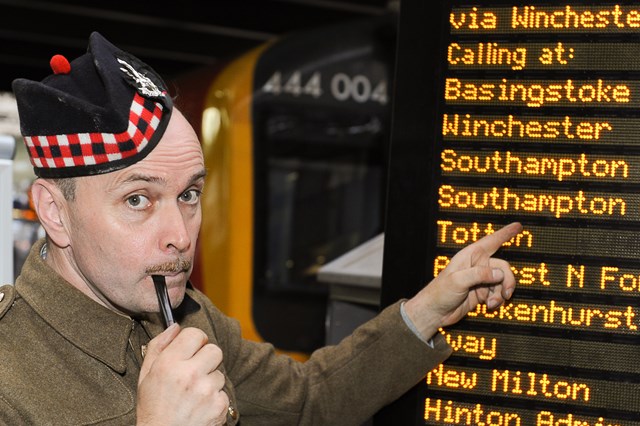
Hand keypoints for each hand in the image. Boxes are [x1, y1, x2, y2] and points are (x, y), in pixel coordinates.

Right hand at [136, 324, 228, 425]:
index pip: (196, 334)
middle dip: (206, 358)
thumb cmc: (153, 407)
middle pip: (214, 350)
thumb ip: (159, 346)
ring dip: (210, 381)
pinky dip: (214, 399)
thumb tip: (175, 326)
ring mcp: (207, 391)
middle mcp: (190, 375)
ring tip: (193, 394)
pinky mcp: (219, 406)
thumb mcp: (146, 375)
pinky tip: (200, 406)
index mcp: (169, 364)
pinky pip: (223, 392)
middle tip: (194, 371)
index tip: (191, 349)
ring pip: (220, 373)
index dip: (194, 340)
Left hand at [404, 222, 521, 339]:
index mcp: (470, 256)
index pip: (491, 242)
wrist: (435, 312)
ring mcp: (480, 280)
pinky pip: (498, 293)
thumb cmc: (440, 292)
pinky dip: (498, 300)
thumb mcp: (458, 280)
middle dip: (507, 280)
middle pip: (503, 267)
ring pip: (502, 282)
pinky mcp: (482, 293)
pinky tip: (489, 306)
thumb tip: (499, 274)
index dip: (505, 233)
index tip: (518, 226)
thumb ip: (479, 274)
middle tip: (506, 293)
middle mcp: (477, 266)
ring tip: (492, 303)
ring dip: (501, 293)